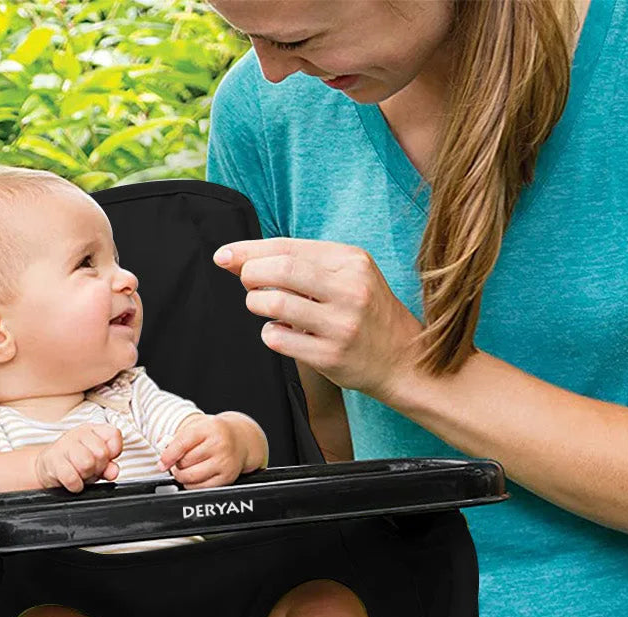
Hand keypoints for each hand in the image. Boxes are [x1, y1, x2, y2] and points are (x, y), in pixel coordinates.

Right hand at [34, 424, 122, 492]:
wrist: (49, 467)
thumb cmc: (75, 462)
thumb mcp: (96, 462)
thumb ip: (109, 466)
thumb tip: (113, 471)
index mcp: (92, 430)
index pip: (113, 434)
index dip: (113, 451)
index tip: (106, 459)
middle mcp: (78, 434)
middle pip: (101, 452)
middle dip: (98, 467)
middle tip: (91, 469)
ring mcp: (63, 445)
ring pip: (86, 463)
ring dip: (86, 475)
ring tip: (81, 473)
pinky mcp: (52, 461)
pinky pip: (71, 477)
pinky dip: (76, 485)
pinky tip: (74, 481)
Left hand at [158, 413, 246, 489]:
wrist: (241, 440)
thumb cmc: (215, 434)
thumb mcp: (197, 427)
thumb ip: (178, 437)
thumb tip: (162, 451)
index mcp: (209, 428)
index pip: (182, 444)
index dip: (168, 456)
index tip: (162, 463)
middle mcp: (219, 445)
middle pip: (185, 462)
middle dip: (176, 465)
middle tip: (177, 462)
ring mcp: (224, 462)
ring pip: (191, 477)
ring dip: (182, 476)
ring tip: (184, 469)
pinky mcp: (227, 477)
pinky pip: (201, 487)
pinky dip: (192, 484)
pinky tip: (194, 476)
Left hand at [213, 238, 423, 398]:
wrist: (404, 359)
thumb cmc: (367, 314)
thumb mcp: (349, 276)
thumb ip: (304, 264)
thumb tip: (241, 258)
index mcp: (352, 261)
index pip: (289, 247)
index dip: (249, 250)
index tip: (224, 256)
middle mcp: (349, 290)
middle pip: (280, 270)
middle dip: (250, 274)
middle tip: (246, 284)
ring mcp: (341, 325)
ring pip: (275, 305)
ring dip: (256, 304)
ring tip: (262, 307)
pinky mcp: (331, 356)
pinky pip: (280, 339)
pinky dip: (270, 333)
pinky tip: (281, 332)